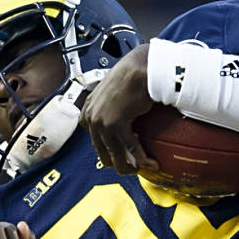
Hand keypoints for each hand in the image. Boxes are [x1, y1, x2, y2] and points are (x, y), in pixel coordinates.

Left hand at [80, 43, 159, 175]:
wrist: (139, 68)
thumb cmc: (132, 75)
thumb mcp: (115, 92)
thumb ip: (114, 106)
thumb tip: (126, 117)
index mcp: (88, 110)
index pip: (94, 139)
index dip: (108, 151)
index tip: (122, 156)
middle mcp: (91, 117)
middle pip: (102, 152)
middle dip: (117, 163)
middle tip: (132, 168)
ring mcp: (101, 122)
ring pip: (114, 154)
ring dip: (129, 166)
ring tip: (141, 170)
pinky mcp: (114, 124)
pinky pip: (129, 147)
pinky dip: (141, 157)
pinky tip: (150, 162)